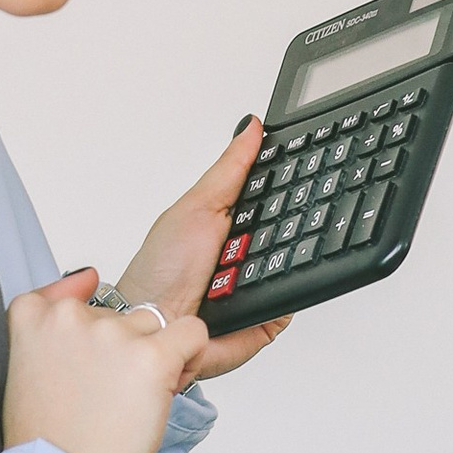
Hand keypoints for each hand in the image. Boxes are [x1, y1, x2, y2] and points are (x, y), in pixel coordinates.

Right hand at [1, 268, 207, 452]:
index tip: (87, 350)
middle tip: (105, 399)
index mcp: (31, 319)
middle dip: (121, 348)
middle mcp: (70, 317)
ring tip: (130, 403)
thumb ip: (49, 326)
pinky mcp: (152, 356)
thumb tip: (88, 277)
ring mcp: (113, 334)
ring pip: (154, 323)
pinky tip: (170, 384)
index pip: (64, 291)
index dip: (84, 315)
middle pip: (116, 314)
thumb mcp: (24, 374)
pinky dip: (191, 355)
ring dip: (153, 355)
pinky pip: (191, 333)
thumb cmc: (47, 443)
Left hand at [115, 121, 290, 380]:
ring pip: (295, 259)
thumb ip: (229, 168)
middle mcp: (250, 249)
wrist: (154, 326)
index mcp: (234, 219)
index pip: (273, 192)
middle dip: (285, 220)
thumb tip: (252, 126)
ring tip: (235, 266)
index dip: (287, 179)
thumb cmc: (160, 270)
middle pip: (291, 223)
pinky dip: (279, 291)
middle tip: (247, 231)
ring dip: (275, 259)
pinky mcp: (271, 312)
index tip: (298, 162)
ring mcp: (262, 281)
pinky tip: (253, 288)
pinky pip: (293, 298)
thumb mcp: (196, 206)